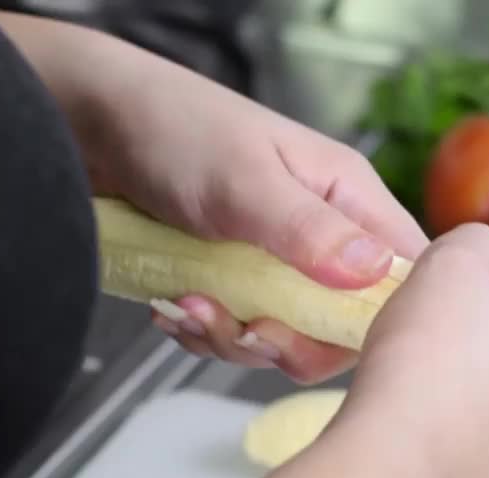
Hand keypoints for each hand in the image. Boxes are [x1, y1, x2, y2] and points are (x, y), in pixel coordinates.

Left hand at [87, 56, 428, 383]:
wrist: (87, 124)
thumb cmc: (173, 128)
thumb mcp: (244, 182)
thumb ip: (309, 229)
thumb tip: (376, 273)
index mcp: (347, 196)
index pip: (402, 274)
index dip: (380, 318)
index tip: (326, 335)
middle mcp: (321, 232)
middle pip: (342, 323)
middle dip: (290, 342)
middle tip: (247, 331)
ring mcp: (274, 260)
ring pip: (285, 336)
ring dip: (233, 337)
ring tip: (188, 306)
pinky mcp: (231, 280)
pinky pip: (237, 331)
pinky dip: (204, 330)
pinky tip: (173, 305)